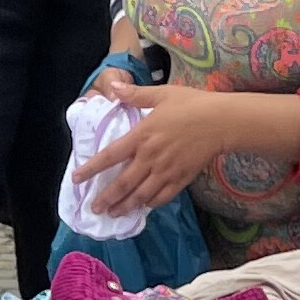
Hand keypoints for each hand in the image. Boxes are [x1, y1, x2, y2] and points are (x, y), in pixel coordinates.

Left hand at [67, 81, 258, 219]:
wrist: (221, 121)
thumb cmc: (192, 104)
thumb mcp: (161, 94)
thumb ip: (135, 94)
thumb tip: (113, 86)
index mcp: (141, 136)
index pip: (110, 156)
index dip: (91, 169)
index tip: (77, 178)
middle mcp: (150, 157)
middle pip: (123, 183)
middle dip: (107, 198)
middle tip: (95, 208)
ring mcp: (166, 171)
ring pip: (141, 195)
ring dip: (125, 206)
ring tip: (114, 213)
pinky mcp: (181, 179)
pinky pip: (162, 197)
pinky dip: (150, 204)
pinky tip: (143, 207)